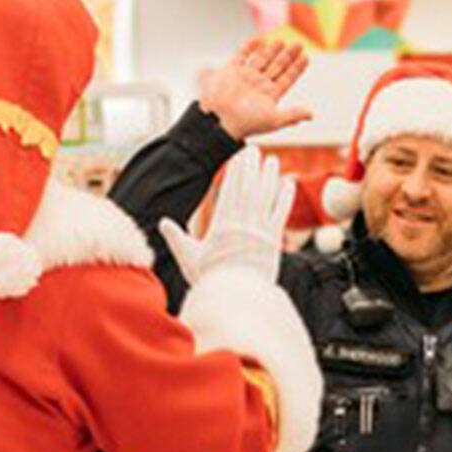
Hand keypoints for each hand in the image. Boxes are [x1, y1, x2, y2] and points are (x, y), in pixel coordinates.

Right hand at [158, 146, 294, 285]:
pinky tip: (289, 183)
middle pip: (249, 188)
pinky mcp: (273, 242)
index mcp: (222, 226)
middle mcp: (242, 225)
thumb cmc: (210, 281)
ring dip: (270, 176)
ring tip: (273, 161)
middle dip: (252, 167)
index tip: (239, 156)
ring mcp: (259, 232)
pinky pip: (281, 214)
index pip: (230, 190)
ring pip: (266, 197)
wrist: (234, 300)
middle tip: (256, 151)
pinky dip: (285, 197)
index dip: (236, 170)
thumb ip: (177, 238)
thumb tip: (162, 223)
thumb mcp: (189, 258)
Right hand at [200, 38, 312, 140]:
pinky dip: (249, 47)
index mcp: (269, 96)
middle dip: (288, 55)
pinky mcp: (232, 71)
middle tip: (299, 43)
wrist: (220, 119)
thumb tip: (312, 115)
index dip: (297, 69)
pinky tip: (259, 39)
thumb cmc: (246, 123)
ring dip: (272, 50)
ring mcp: (246, 77)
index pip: (287, 79)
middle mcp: (258, 85)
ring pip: (262, 59)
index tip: (306, 57)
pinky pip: (242, 55)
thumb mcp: (273, 120)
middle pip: (277, 67)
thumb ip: (292, 115)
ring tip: (282, 41)